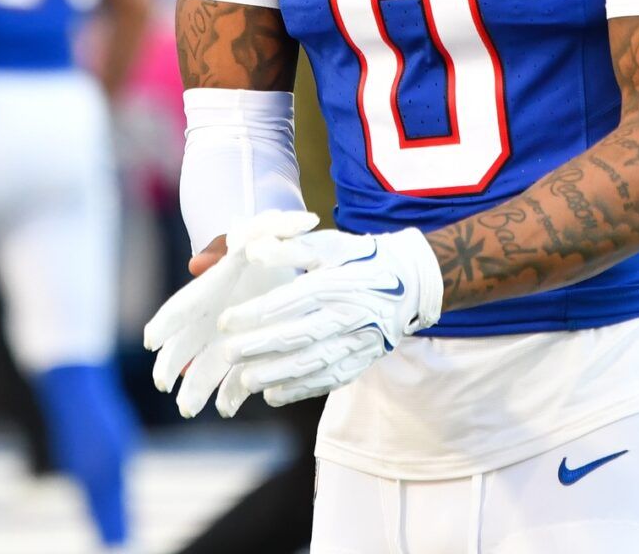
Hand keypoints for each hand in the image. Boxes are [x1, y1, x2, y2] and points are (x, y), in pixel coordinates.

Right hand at [144, 209, 318, 417]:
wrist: (292, 256)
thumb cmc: (264, 240)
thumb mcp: (252, 233)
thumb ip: (229, 242)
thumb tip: (196, 264)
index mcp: (209, 290)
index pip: (181, 308)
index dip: (164, 323)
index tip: (151, 341)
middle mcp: (212, 318)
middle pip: (184, 345)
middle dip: (171, 365)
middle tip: (163, 383)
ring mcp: (231, 338)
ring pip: (206, 367)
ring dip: (196, 388)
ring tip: (189, 409)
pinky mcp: (252, 350)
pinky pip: (238, 376)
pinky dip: (232, 392)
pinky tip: (227, 407)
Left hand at [212, 226, 442, 413]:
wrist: (412, 282)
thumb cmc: (362, 259)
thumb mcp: (330, 244)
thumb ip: (291, 247)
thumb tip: (253, 251)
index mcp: (340, 283)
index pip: (292, 300)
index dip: (256, 312)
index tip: (226, 321)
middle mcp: (350, 316)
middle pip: (300, 336)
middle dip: (260, 347)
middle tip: (227, 354)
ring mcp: (358, 342)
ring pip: (313, 363)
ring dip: (276, 375)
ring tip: (245, 380)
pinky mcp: (362, 360)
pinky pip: (329, 380)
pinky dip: (300, 390)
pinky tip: (274, 395)